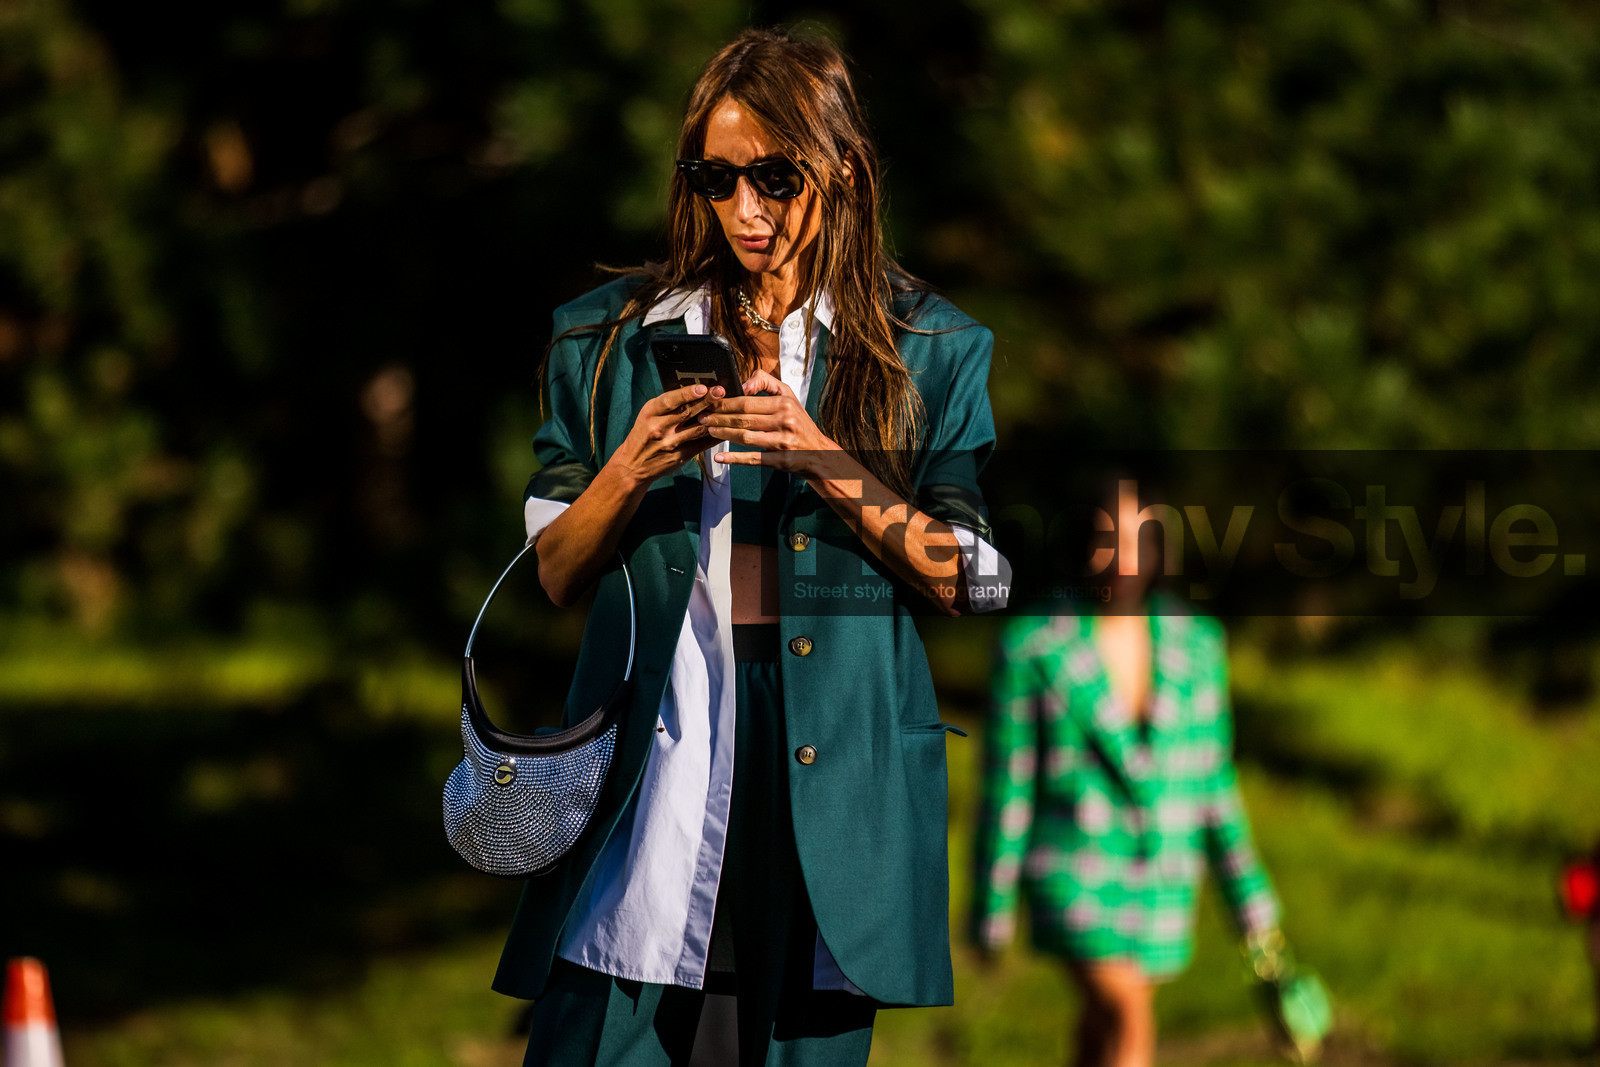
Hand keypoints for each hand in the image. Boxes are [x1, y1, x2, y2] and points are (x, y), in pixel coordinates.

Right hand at [608, 382, 720, 489]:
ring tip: (728, 408)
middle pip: (687, 412)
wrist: (633, 466)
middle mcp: (659, 428)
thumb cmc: (643, 435)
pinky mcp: (680, 456)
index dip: (687, 393)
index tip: (702, 387)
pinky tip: (726, 428)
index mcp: (649, 413)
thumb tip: (692, 390)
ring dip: (715, 418)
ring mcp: (670, 444)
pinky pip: (702, 444)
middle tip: (721, 391)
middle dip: (706, 400)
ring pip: (698, 428)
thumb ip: (667, 405)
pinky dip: (715, 435)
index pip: (669, 400)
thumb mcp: (648, 416)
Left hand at [698, 369, 840, 475]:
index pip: (747, 401)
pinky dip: (735, 459)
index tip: (710, 404)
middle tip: (701, 418)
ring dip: (723, 434)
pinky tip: (720, 458)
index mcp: (784, 404)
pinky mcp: (781, 460)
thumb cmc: (800, 422)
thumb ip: (765, 382)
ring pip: (746, 437)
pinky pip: (753, 459)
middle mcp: (784, 421)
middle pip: (743, 419)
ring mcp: (783, 442)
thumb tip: (743, 384)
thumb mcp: (788, 395)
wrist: (819, 452)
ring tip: (708, 431)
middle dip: (719, 418)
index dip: (725, 403)